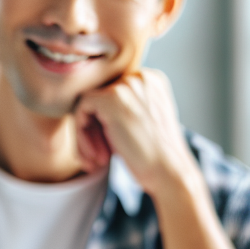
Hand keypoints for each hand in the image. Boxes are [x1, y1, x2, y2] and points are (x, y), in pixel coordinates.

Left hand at [74, 68, 197, 197]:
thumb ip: (124, 109)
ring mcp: (126, 85)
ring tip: (95, 161)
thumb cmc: (157, 156)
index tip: (107, 149)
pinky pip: (81, 109)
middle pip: (100, 98)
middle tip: (99, 158)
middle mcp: (140, 77)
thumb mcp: (143, 123)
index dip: (105, 123)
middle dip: (94, 131)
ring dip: (86, 136)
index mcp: (152, 80)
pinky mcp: (110, 98)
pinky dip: (81, 135)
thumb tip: (90, 112)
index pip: (113, 94)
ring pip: (88, 105)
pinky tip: (94, 156)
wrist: (168, 171)